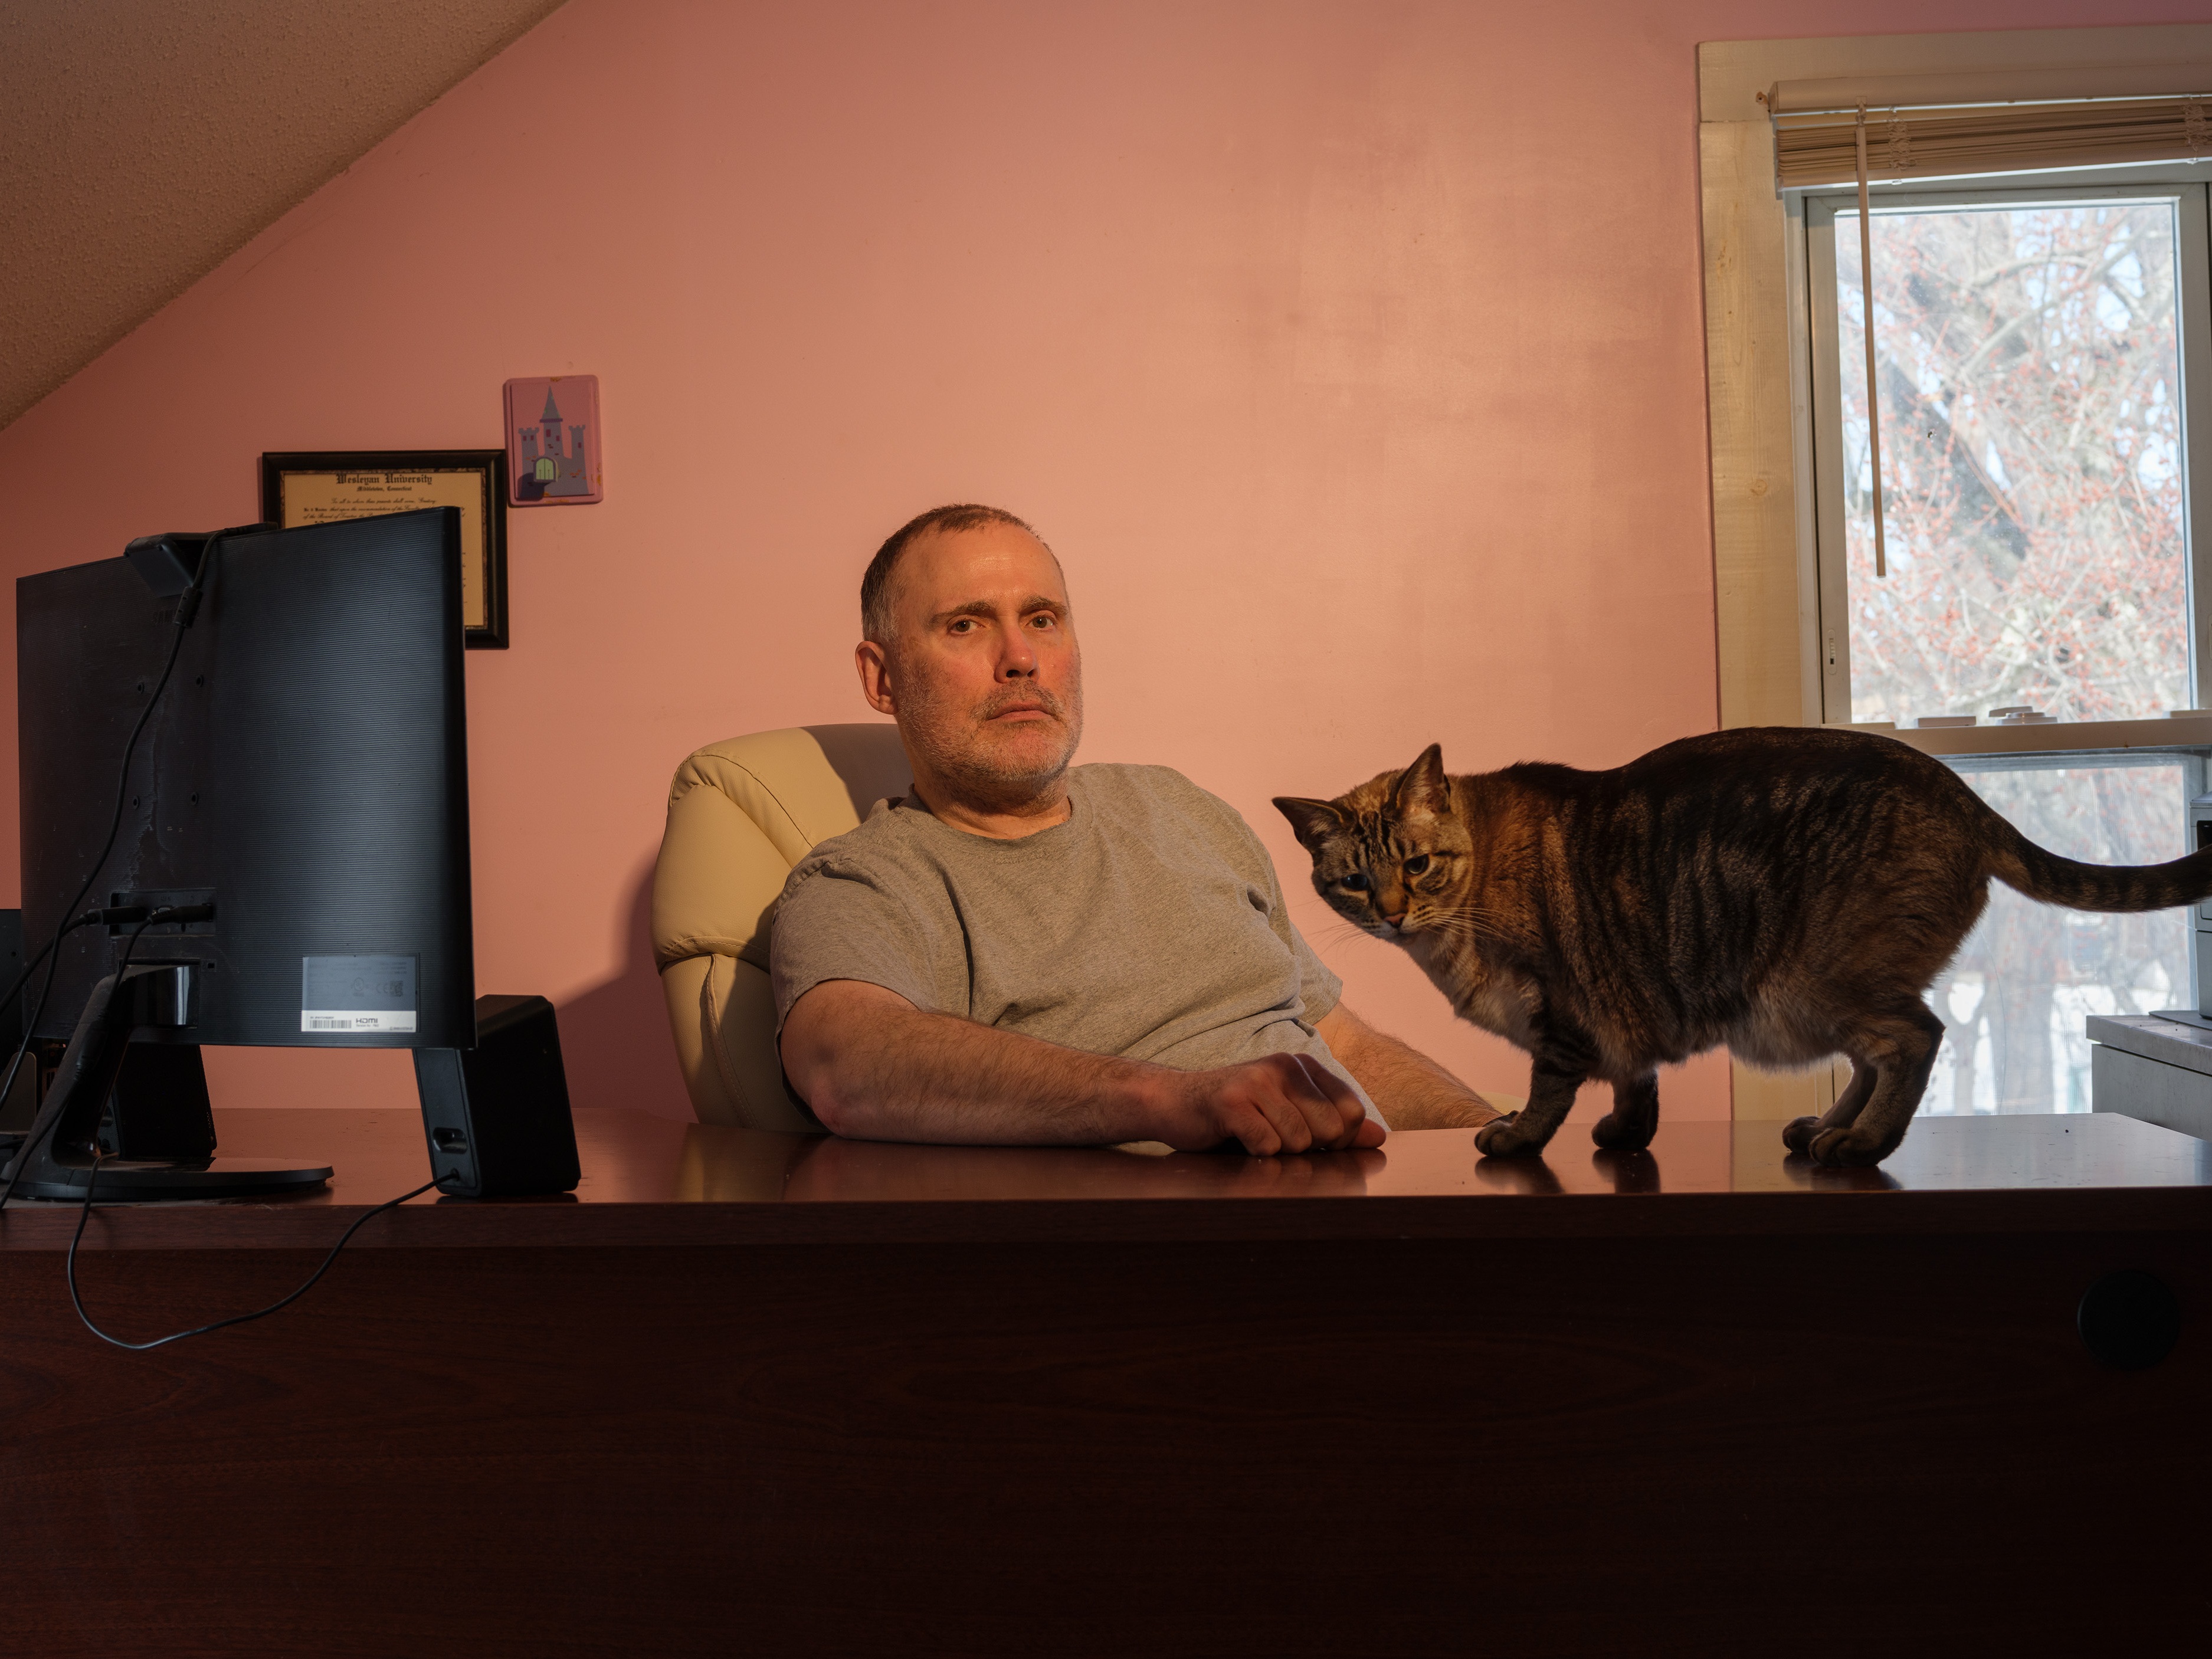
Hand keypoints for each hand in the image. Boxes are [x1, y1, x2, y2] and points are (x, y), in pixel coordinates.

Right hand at [1151, 1052, 1384, 1154]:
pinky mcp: (1231, 1102)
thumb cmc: (1238, 1114)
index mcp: (1304, 1066)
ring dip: (1277, 1152)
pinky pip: (1267, 1146)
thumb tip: (1380, 1137)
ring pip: (1298, 1141)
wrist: (1175, 1103)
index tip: (1311, 1141)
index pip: (1352, 1111)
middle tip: (1275, 1138)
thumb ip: (1337, 1126)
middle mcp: (1284, 1066)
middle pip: (1329, 1130)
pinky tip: (1238, 1139)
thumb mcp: (1290, 1115)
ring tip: (1254, 1136)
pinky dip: (1254, 1153)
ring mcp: (1257, 1081)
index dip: (1339, 1140)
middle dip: (1307, 1148)